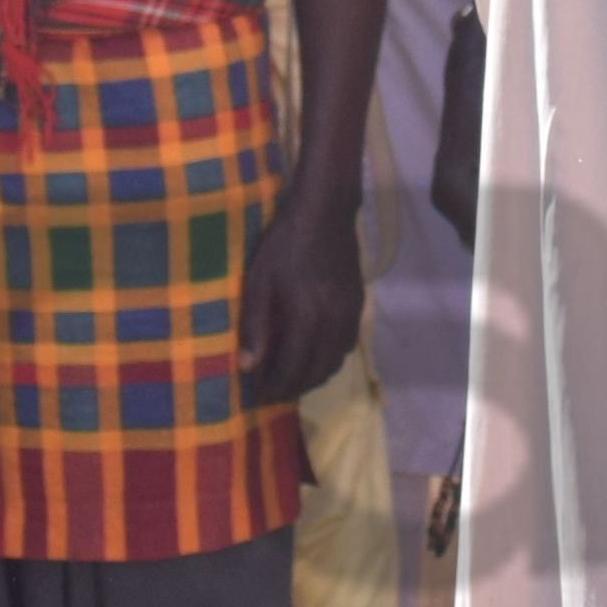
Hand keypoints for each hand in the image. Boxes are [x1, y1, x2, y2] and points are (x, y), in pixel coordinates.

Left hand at [236, 186, 363, 405]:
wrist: (326, 210)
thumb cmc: (284, 242)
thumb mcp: (259, 281)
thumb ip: (254, 325)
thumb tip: (248, 367)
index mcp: (307, 318)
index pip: (292, 370)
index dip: (275, 388)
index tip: (259, 396)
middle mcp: (334, 323)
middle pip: (317, 372)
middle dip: (294, 388)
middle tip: (272, 391)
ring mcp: (351, 315)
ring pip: (335, 362)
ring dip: (313, 376)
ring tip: (290, 376)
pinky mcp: (358, 305)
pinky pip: (346, 346)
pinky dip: (328, 358)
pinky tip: (312, 352)